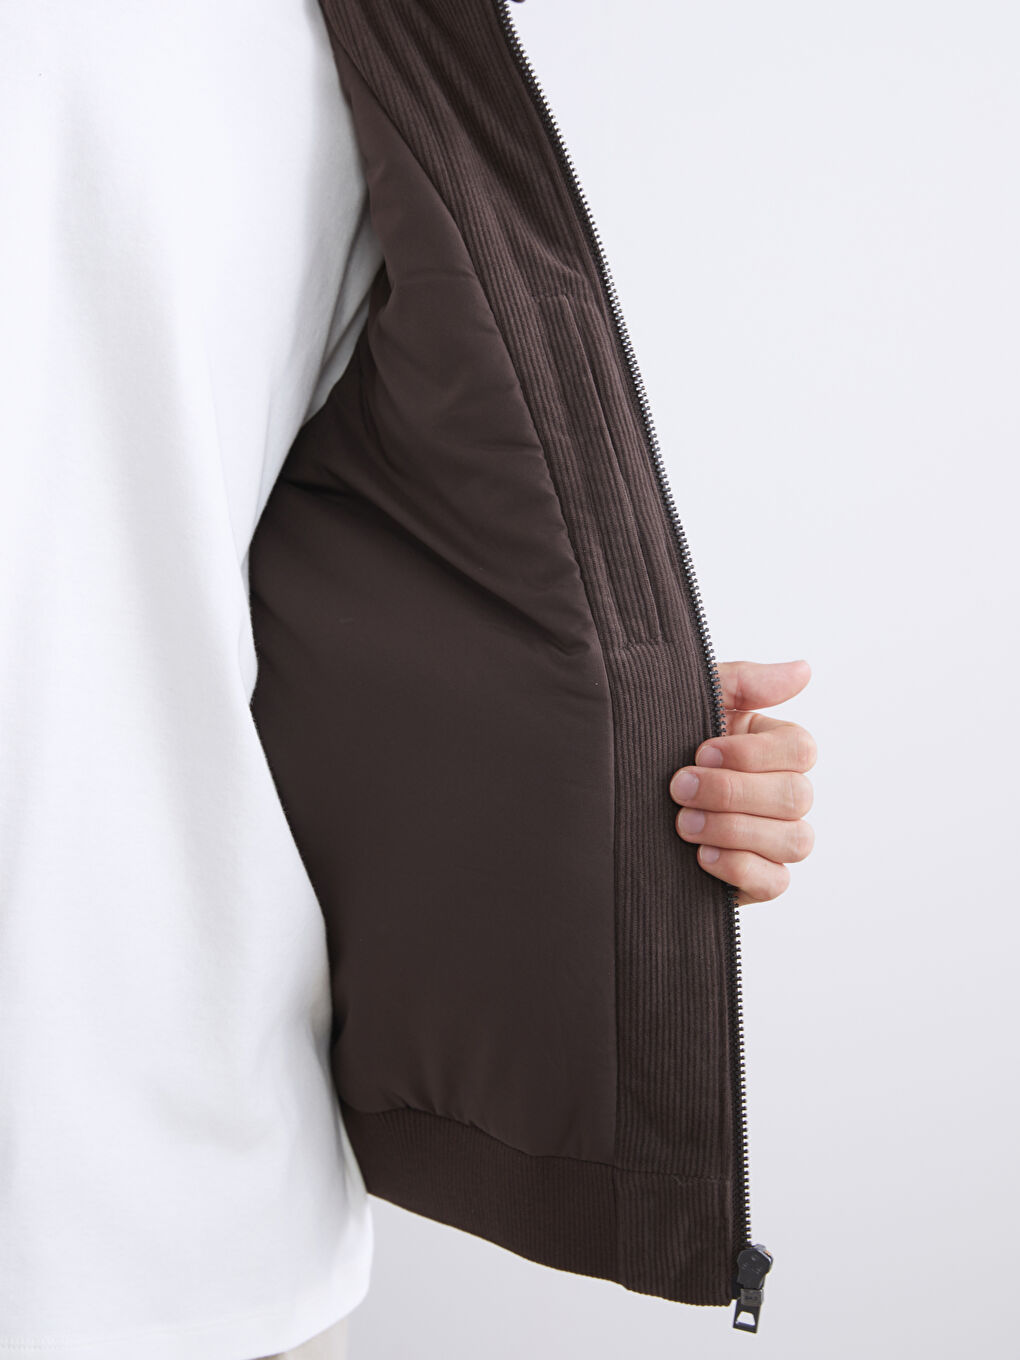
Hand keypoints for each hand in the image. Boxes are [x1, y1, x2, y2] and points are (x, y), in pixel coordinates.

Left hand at [667, 659, 815, 905]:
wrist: (610, 798)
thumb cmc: (656, 741)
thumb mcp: (692, 703)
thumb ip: (746, 683)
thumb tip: (804, 669)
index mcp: (771, 747)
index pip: (800, 749)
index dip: (753, 754)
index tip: (701, 751)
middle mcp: (781, 794)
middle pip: (796, 795)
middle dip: (732, 792)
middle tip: (678, 788)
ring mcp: (773, 839)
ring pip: (794, 839)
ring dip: (734, 829)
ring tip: (683, 824)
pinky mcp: (758, 880)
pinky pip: (777, 881)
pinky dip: (741, 868)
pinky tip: (702, 857)